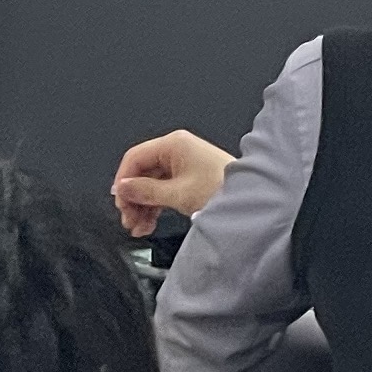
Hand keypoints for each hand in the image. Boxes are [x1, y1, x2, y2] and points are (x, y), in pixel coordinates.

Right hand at [112, 131, 232, 235]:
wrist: (251, 199)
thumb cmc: (221, 188)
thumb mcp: (177, 193)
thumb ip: (146, 191)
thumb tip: (124, 188)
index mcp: (174, 144)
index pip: (135, 157)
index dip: (124, 180)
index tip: (120, 201)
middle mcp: (177, 151)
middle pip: (142, 173)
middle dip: (134, 198)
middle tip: (129, 219)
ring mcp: (183, 165)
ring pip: (151, 184)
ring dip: (142, 206)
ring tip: (138, 227)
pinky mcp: (188, 179)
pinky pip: (163, 191)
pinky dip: (154, 207)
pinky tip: (149, 224)